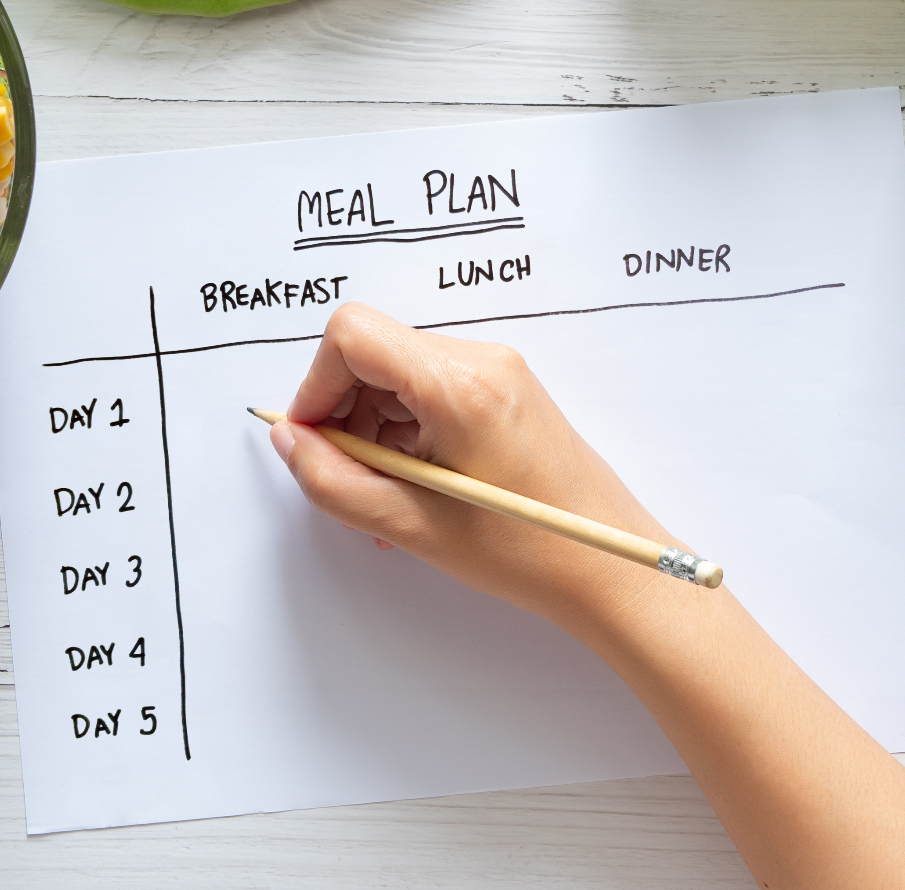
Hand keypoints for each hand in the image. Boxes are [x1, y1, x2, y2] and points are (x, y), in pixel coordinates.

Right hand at [271, 302, 681, 634]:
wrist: (614, 569)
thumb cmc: (529, 551)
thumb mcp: (412, 525)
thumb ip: (334, 480)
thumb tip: (290, 440)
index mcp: (459, 383)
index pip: (353, 335)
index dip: (316, 386)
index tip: (311, 439)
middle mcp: (481, 360)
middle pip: (374, 353)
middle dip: (344, 412)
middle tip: (346, 478)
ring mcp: (498, 371)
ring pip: (398, 373)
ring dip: (373, 428)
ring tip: (382, 497)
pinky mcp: (505, 390)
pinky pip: (430, 390)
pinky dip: (405, 430)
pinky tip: (411, 487)